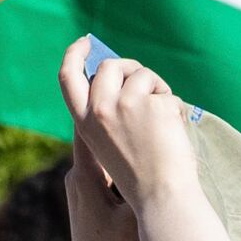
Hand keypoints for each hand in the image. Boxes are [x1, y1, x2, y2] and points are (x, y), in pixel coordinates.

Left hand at [53, 47, 142, 240]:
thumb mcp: (134, 210)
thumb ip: (139, 180)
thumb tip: (155, 148)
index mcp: (85, 173)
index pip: (85, 121)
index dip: (91, 91)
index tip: (96, 60)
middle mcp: (78, 174)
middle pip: (88, 124)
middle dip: (104, 98)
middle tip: (125, 75)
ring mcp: (80, 184)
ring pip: (97, 143)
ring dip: (113, 124)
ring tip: (135, 106)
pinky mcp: (86, 194)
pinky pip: (101, 161)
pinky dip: (115, 147)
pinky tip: (136, 143)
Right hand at [63, 47, 197, 212]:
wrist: (162, 198)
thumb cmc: (140, 176)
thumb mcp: (110, 143)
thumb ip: (107, 111)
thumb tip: (117, 72)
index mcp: (84, 123)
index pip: (68, 77)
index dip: (74, 55)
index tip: (86, 42)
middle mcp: (100, 109)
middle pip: (111, 66)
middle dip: (130, 69)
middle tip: (147, 87)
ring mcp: (126, 105)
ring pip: (142, 74)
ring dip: (156, 89)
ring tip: (162, 122)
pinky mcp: (152, 104)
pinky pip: (165, 92)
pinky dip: (172, 106)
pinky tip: (172, 132)